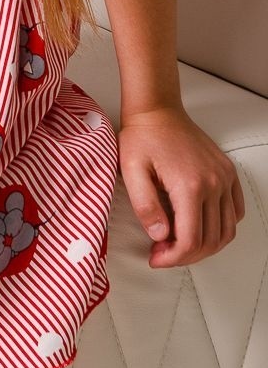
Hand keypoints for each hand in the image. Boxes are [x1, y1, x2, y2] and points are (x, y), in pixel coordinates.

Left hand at [119, 105, 244, 267]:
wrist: (157, 110)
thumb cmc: (142, 137)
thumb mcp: (131, 170)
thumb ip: (145, 206)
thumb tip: (160, 236)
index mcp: (189, 185)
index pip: (191, 240)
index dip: (173, 258)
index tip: (156, 258)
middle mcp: (213, 183)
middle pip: (210, 240)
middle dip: (186, 255)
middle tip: (164, 253)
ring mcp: (224, 177)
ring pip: (227, 230)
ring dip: (206, 246)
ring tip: (180, 243)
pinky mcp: (228, 172)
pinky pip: (236, 211)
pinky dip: (223, 227)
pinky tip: (200, 225)